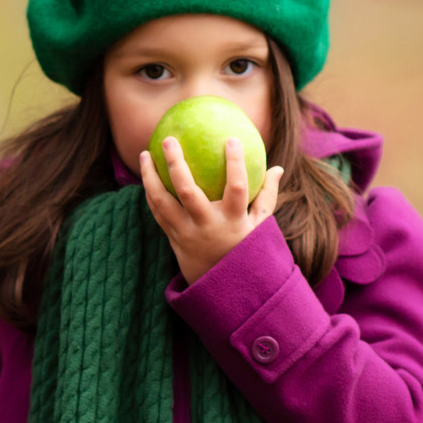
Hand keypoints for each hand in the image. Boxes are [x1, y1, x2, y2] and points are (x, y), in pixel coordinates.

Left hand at [139, 136, 285, 283]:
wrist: (217, 282)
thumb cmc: (242, 246)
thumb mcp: (260, 226)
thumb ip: (267, 196)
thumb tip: (278, 168)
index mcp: (232, 220)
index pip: (235, 188)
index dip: (235, 164)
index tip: (231, 139)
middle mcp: (207, 225)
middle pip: (188, 192)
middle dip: (176, 164)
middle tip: (169, 140)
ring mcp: (186, 232)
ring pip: (162, 201)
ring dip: (150, 177)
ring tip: (144, 154)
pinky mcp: (172, 236)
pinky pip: (156, 211)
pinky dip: (149, 191)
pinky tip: (146, 173)